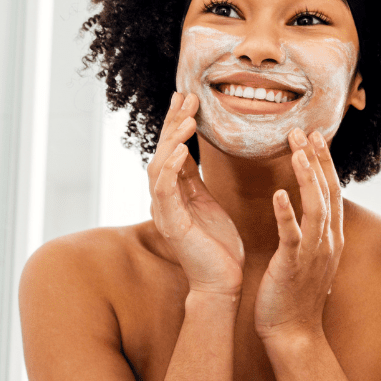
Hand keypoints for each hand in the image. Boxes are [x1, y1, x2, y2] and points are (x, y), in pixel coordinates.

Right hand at [149, 92, 243, 295]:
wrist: (221, 283)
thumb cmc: (218, 246)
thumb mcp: (207, 202)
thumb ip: (196, 179)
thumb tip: (192, 150)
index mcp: (174, 192)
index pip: (172, 149)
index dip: (176, 123)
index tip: (186, 97)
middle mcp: (164, 199)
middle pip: (162, 152)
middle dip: (173, 123)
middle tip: (186, 97)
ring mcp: (165, 212)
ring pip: (159, 167)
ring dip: (172, 140)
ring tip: (187, 118)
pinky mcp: (172, 225)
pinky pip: (165, 190)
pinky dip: (171, 168)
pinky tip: (182, 149)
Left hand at [254, 129, 342, 341]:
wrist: (293, 332)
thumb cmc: (293, 295)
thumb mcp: (307, 258)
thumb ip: (309, 233)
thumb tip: (305, 212)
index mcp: (330, 237)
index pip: (331, 191)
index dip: (324, 163)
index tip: (315, 137)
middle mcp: (328, 241)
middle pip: (328, 192)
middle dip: (317, 160)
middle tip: (305, 131)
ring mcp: (313, 253)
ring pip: (316, 208)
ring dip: (306, 177)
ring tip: (296, 151)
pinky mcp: (293, 265)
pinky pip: (292, 235)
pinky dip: (286, 213)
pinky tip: (277, 194)